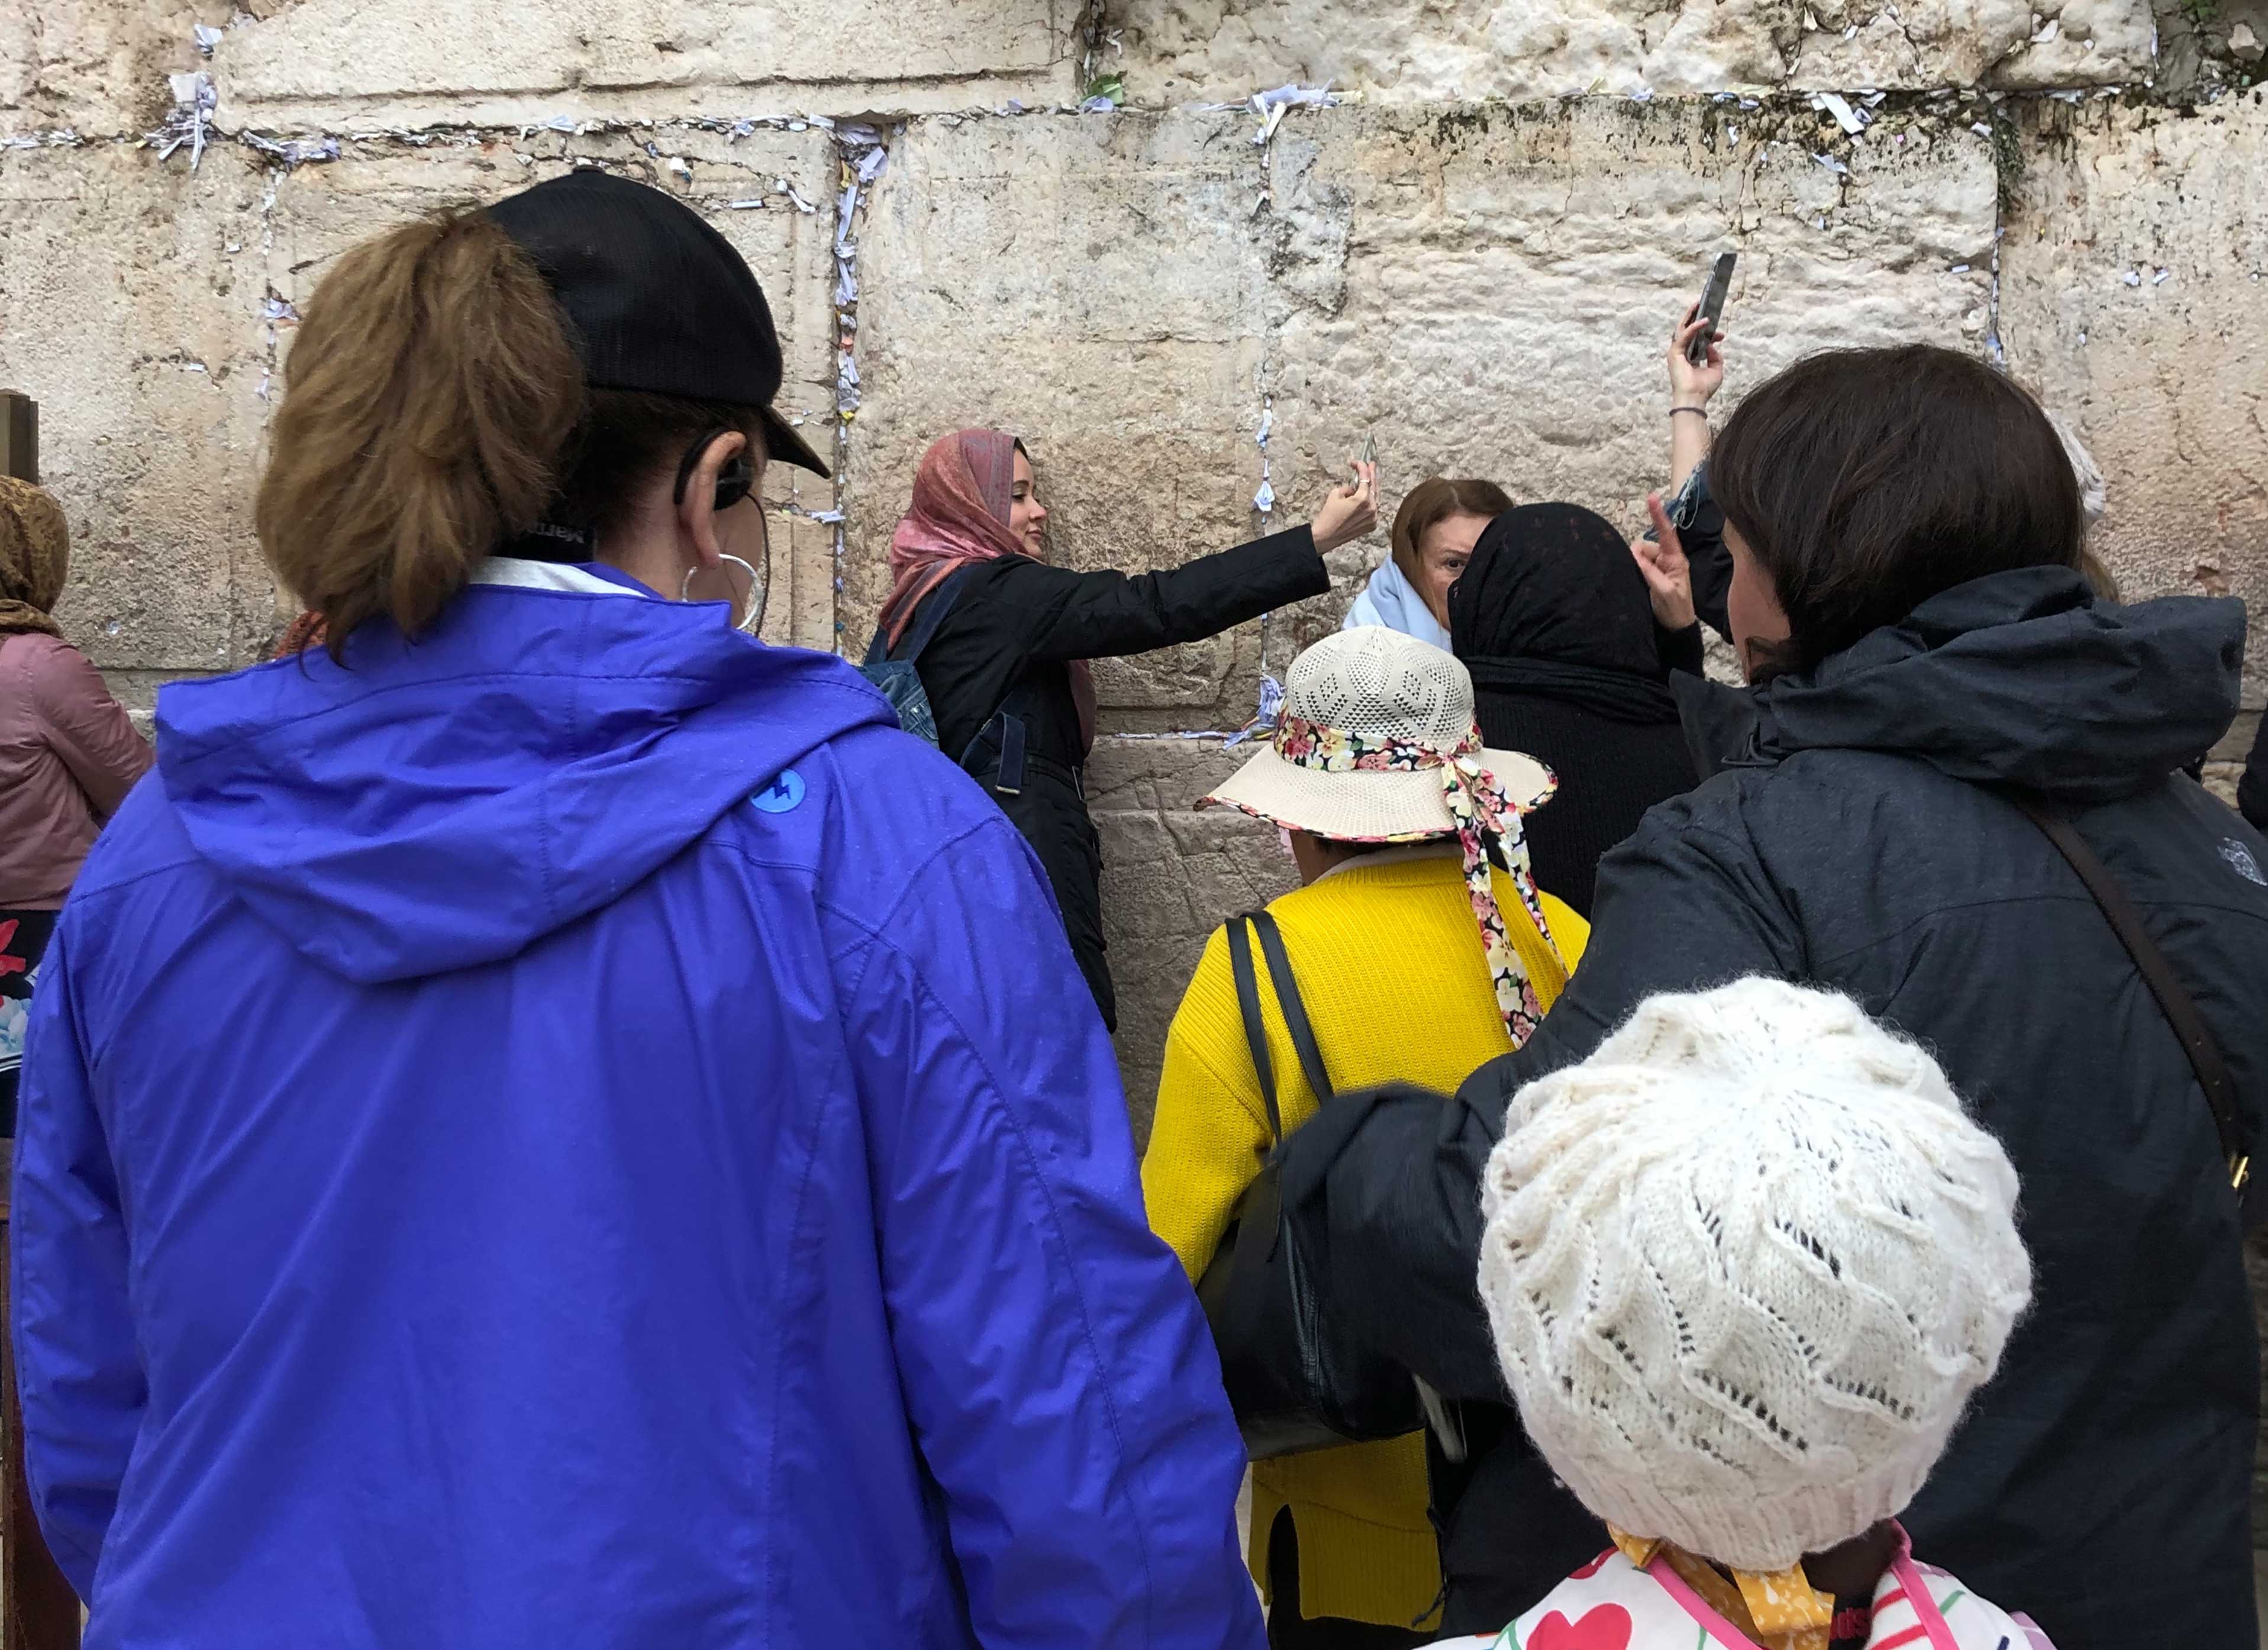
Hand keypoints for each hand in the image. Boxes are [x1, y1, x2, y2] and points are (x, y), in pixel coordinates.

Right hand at [1310, 459, 1378, 554]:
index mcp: (1362, 499)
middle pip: (1374, 486)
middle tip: (1371, 465)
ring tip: (1369, 478)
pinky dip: (1370, 501)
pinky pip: (1374, 509)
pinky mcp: (1372, 524)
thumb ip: (1348, 488)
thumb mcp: (1335, 494)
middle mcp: (1371, 508)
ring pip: (1375, 498)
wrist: (1326, 537)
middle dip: (1372, 474)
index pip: (1365, 478)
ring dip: (1371, 487)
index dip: (1362, 467)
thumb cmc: (1328, 516)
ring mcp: (1373, 517)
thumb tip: (1354, 489)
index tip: (1358, 462)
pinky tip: (1366, 496)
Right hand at [1631, 493, 1695, 630]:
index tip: (1652, 497)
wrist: (1676, 628)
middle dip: (1637, 556)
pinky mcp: (1650, 575)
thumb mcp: (1664, 591)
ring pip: (1638, 556)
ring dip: (1635, 565)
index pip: (1666, 533)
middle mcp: (1667, 559)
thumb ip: (1650, 572)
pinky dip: (1633, 569)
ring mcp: (1658, 567)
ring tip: (1642, 585)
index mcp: (1676, 560)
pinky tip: (1637, 582)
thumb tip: (1635, 555)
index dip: (1658, 515)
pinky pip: (1636, 564)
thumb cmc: (1676, 610)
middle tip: (1640, 575)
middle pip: (1644, 546)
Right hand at [1668, 303, 1724, 407]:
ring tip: (1698, 304)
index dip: (1708, 335)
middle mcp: (1681, 354)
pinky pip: (1684, 335)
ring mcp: (1676, 353)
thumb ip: (1715, 357)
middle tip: (1701, 305)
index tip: (1720, 335)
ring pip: (1681, 329)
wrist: (1694, 398)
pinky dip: (1694, 327)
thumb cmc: (1703, 389)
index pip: (1696, 340)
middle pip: (1685, 330)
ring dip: (1689, 316)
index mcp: (1689, 358)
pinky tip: (1704, 321)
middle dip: (1693, 316)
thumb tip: (1712, 345)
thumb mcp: (1716, 370)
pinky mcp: (1674, 353)